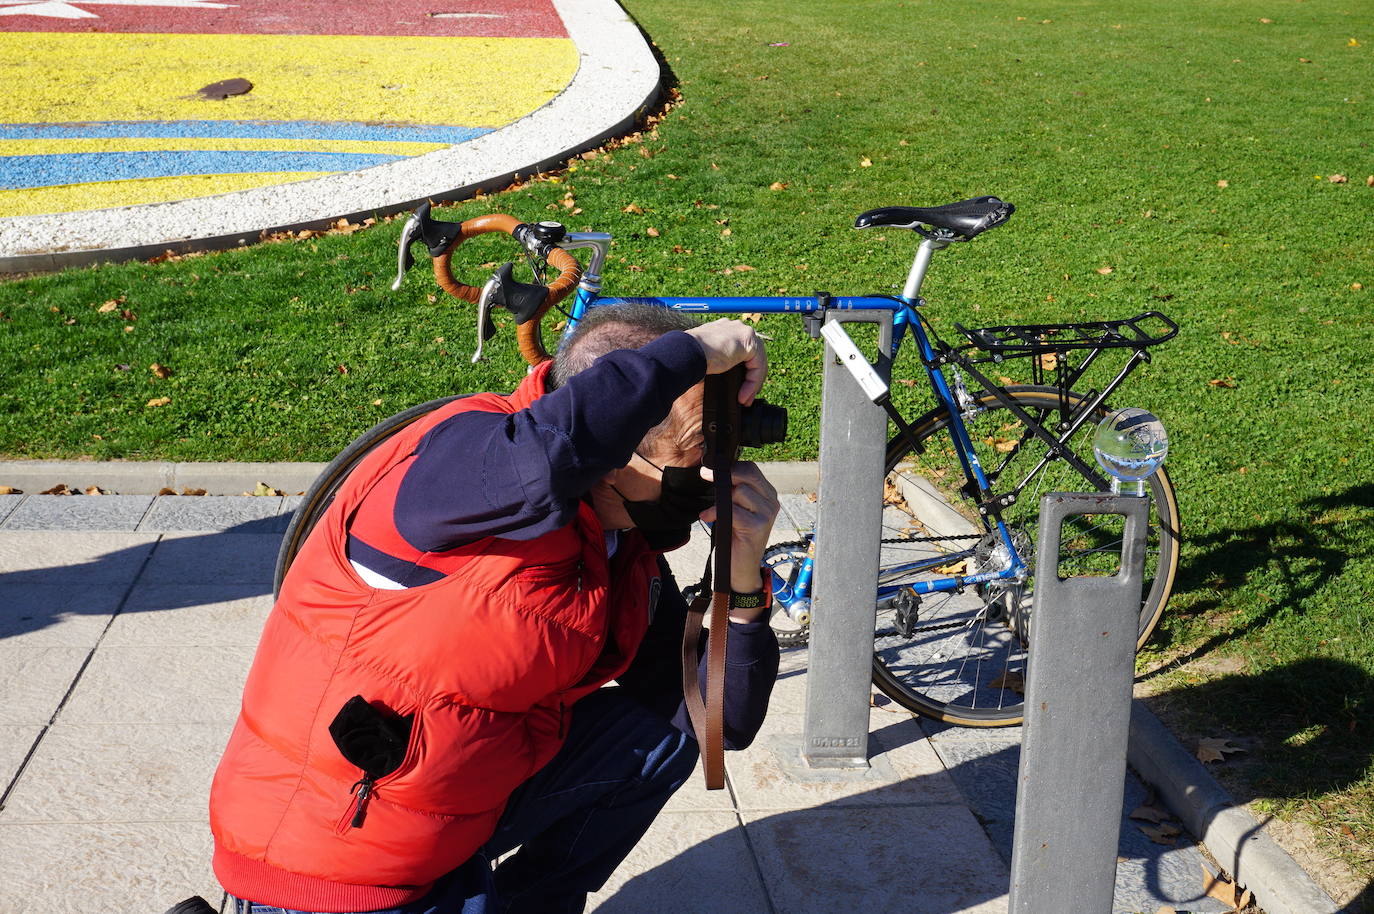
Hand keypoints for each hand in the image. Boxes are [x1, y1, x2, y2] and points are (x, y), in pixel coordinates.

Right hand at [684, 319, 767, 404]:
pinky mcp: (749, 342)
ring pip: (757, 363)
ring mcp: (744, 332)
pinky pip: (757, 366)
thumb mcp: (706, 358)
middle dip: (751, 379)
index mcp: (724, 330)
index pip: (741, 351)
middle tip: (745, 398)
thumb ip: (716, 361)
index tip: (738, 390)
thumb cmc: (689, 356)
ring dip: (752, 384)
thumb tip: (718, 375)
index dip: (743, 372)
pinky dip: (752, 383)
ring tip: (744, 400)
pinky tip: (743, 396)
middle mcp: (736, 327)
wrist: (686, 352)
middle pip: (752, 357)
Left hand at [698, 462, 780, 613]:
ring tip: (711, 513)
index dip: (730, 467)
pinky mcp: (757, 527)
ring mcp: (766, 515)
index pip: (751, 469)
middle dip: (724, 475)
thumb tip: (714, 472)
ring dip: (719, 500)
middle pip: (747, 475)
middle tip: (705, 476)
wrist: (740, 570)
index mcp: (767, 495)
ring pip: (739, 491)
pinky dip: (716, 513)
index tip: (710, 470)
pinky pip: (732, 510)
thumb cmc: (735, 538)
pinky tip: (708, 519)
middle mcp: (771, 502)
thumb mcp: (735, 510)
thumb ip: (732, 492)